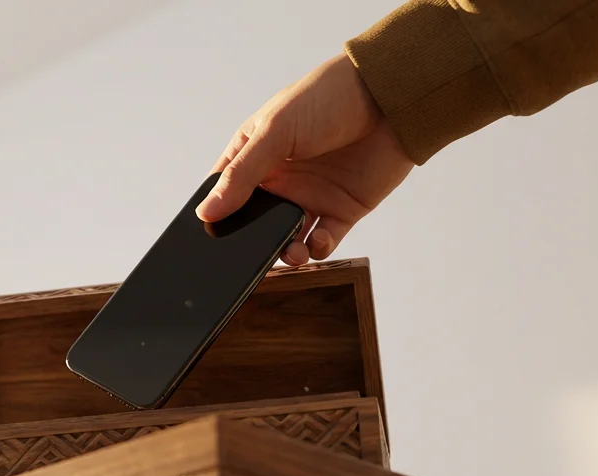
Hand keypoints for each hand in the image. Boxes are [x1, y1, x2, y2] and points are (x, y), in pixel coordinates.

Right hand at [196, 53, 413, 264]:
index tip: (205, 237)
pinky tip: (317, 241)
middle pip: (253, 222)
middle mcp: (280, 179)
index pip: (223, 191)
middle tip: (246, 256)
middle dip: (248, 242)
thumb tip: (206, 213)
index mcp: (255, 154)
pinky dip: (317, 248)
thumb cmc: (328, 98)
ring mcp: (310, 196)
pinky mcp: (342, 209)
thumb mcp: (275, 132)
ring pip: (286, 238)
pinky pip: (322, 241)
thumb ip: (241, 174)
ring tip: (289, 253)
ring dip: (284, 252)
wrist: (391, 97)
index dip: (213, 213)